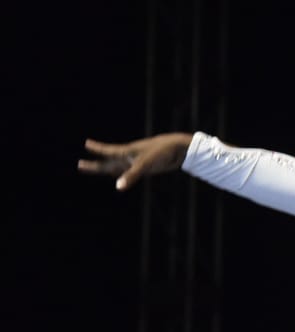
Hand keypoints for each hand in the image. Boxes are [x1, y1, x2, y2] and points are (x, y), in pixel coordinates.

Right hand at [78, 133, 193, 190]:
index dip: (97, 148)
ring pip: (118, 168)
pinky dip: (122, 176)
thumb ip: (131, 176)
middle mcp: (129, 157)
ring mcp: (137, 163)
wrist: (178, 149)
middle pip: (108, 163)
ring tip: (94, 169)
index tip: (86, 143)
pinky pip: (130, 173)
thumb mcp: (145, 164)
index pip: (108, 151)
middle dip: (94, 165)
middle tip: (79, 164)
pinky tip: (118, 179)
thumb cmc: (161, 152)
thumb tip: (118, 188)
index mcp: (127, 152)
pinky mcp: (146, 168)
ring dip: (106, 170)